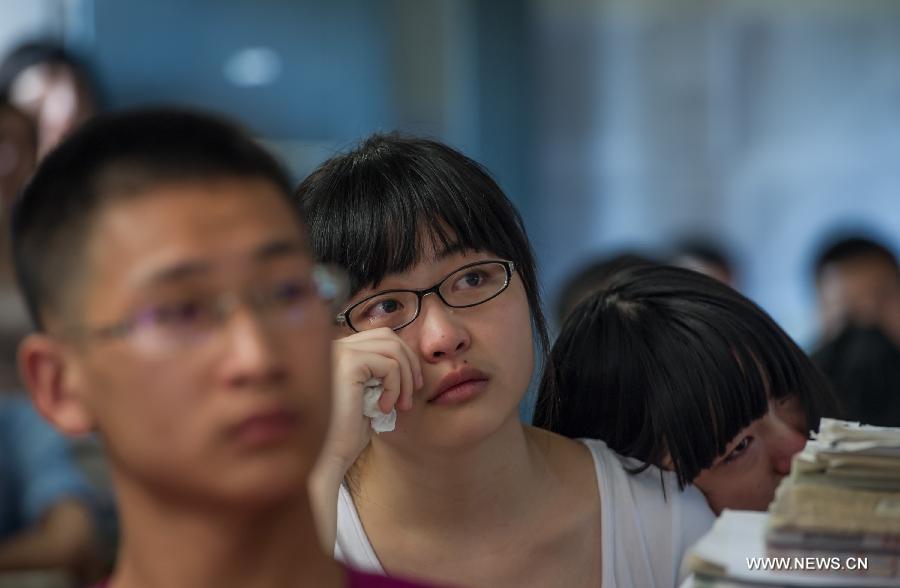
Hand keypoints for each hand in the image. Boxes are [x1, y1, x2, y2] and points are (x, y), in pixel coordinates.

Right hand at [324, 327, 422, 475]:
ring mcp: (339, 351)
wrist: (327, 458)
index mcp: (334, 351)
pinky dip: (396, 387)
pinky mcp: (348, 363)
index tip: (410, 388)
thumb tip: (407, 360)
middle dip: (409, 362)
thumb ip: (380, 374)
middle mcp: (333, 345)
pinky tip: (385, 409)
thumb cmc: (345, 434)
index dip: (401, 358)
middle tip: (413, 393)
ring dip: (406, 377)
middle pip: (387, 336)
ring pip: (392, 348)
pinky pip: (389, 366)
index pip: (377, 337)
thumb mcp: (366, 397)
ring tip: (402, 405)